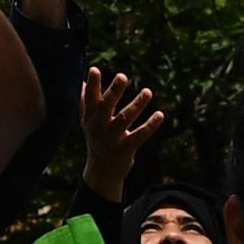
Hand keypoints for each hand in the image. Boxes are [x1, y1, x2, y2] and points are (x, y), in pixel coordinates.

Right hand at [78, 69, 162, 200]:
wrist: (102, 173)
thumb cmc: (96, 142)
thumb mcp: (88, 123)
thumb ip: (85, 104)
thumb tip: (83, 83)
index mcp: (90, 118)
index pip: (90, 99)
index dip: (93, 84)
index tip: (95, 69)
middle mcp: (99, 127)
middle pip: (106, 106)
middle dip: (114, 91)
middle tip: (122, 76)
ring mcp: (112, 139)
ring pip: (125, 118)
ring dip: (137, 104)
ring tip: (148, 91)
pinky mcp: (126, 149)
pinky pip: (140, 135)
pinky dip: (150, 125)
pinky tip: (160, 114)